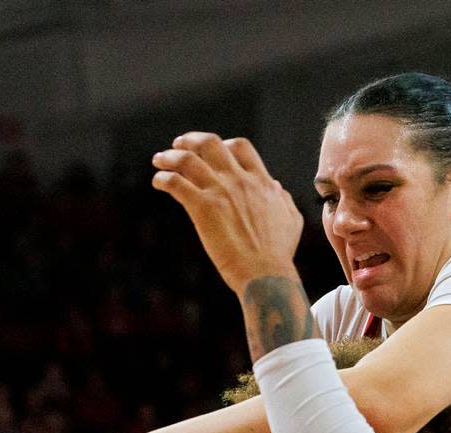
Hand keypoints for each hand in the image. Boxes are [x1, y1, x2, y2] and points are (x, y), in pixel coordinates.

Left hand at [152, 133, 302, 294]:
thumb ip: (283, 200)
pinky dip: (163, 179)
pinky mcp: (203, 207)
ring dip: (170, 156)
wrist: (266, 273)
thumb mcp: (291, 221)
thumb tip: (275, 187)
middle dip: (191, 140)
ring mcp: (220, 192)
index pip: (240, 147)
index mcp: (260, 182)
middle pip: (210, 143)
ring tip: (160, 161)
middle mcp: (239, 180)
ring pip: (188, 159)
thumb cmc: (279, 254)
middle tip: (179, 145)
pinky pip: (176, 183)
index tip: (212, 152)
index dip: (223, 144)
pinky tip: (159, 183)